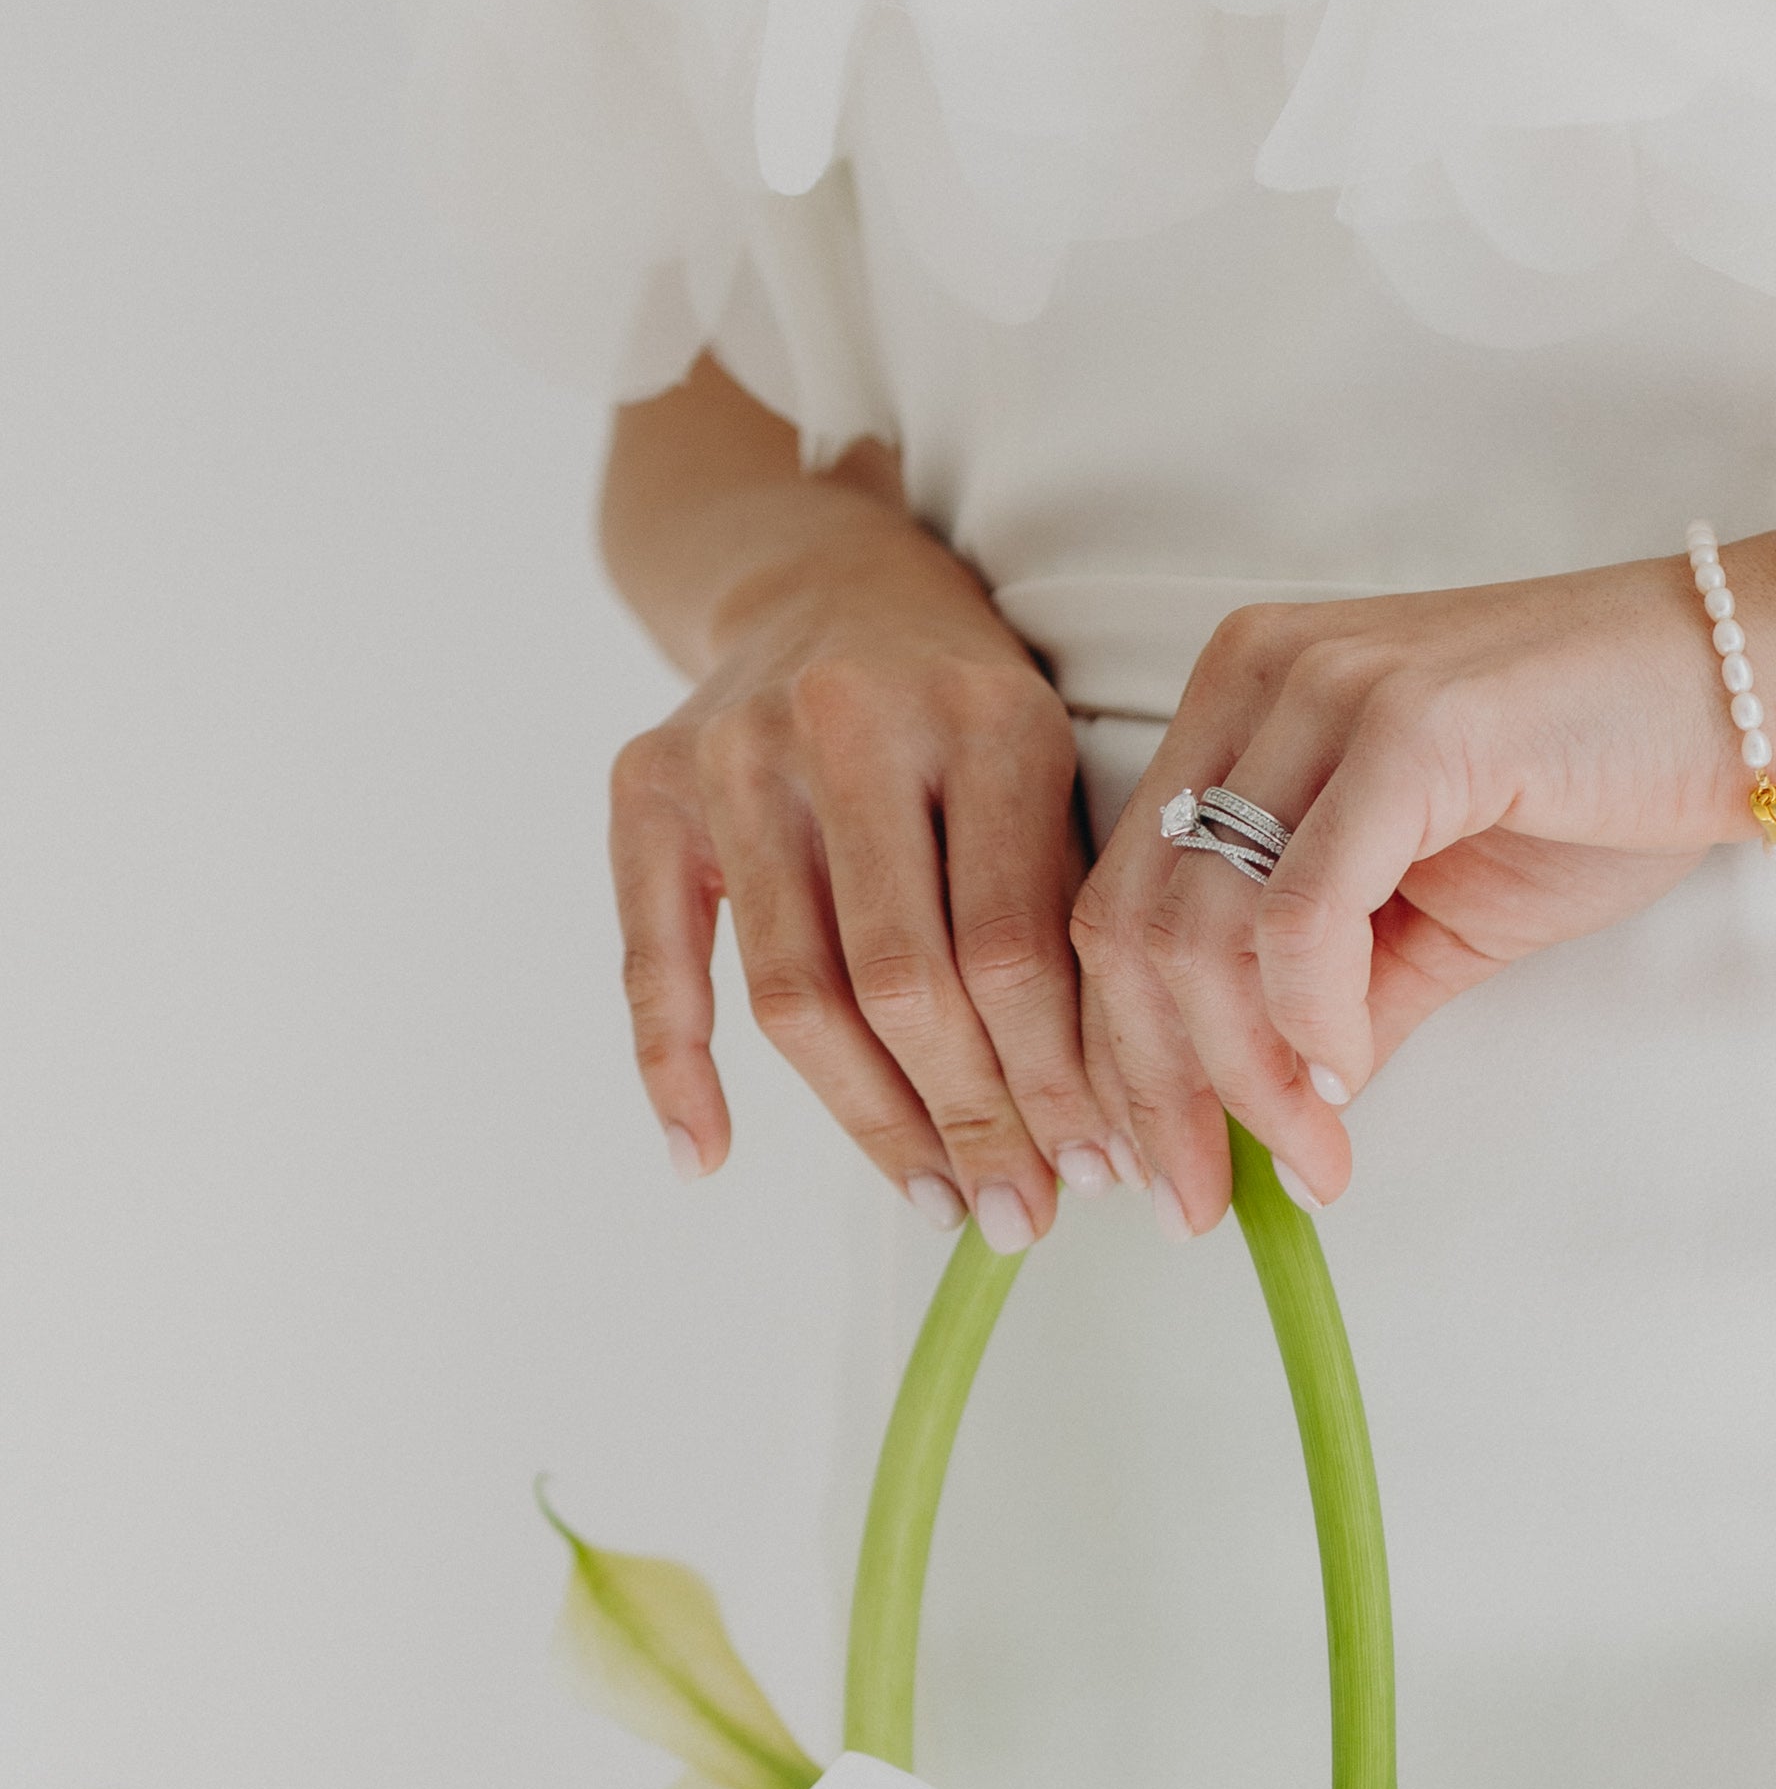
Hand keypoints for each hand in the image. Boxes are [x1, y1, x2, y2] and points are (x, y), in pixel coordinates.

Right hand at [608, 528, 1122, 1243]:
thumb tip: (1116, 1122)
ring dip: (868, 1122)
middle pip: (903, 981)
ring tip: (933, 1199)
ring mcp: (735, 753)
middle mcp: (850, 723)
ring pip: (795, 991)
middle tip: (1017, 1214)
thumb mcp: (1049, 767)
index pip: (1015, 946)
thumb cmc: (961, 706)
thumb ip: (1070, 914)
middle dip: (972, 1120)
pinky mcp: (647, 783)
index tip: (1096, 1169)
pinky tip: (707, 1156)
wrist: (820, 574)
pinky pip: (654, 957)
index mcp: (985, 716)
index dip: (1056, 1080)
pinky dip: (672, 1068)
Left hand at [1067, 543, 1775, 1234]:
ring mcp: (1329, 689)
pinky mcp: (1410, 724)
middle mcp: (1259, 676)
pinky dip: (1311, 1017)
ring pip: (1203, 926)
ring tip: (1310, 1155)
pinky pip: (1302, 909)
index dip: (1124, 1056)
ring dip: (1246, 1077)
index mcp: (1241, 704)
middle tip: (1205, 1204)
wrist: (1758, 689)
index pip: (1120, 900)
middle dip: (1162, 1091)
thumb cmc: (1606, 783)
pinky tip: (1349, 1070)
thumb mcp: (1438, 915)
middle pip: (1134, 922)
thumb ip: (1340, 1000)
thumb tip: (1276, 1122)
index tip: (1167, 1170)